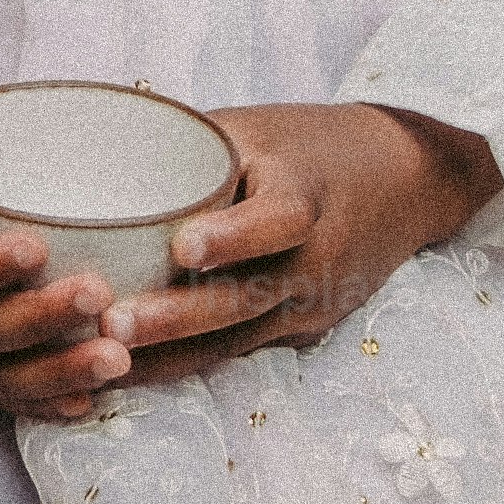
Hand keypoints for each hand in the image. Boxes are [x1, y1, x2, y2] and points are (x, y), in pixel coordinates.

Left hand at [98, 102, 503, 388]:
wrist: (408, 181)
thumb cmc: (314, 143)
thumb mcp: (260, 128)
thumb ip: (191, 150)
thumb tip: (95, 153)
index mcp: (308, 197)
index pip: (277, 221)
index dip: (233, 236)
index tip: (182, 247)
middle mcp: (316, 260)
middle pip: (247, 298)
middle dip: (178, 319)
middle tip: (112, 327)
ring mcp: (312, 303)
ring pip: (236, 339)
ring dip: (170, 357)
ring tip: (101, 364)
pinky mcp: (303, 330)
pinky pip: (240, 350)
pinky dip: (187, 363)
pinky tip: (130, 375)